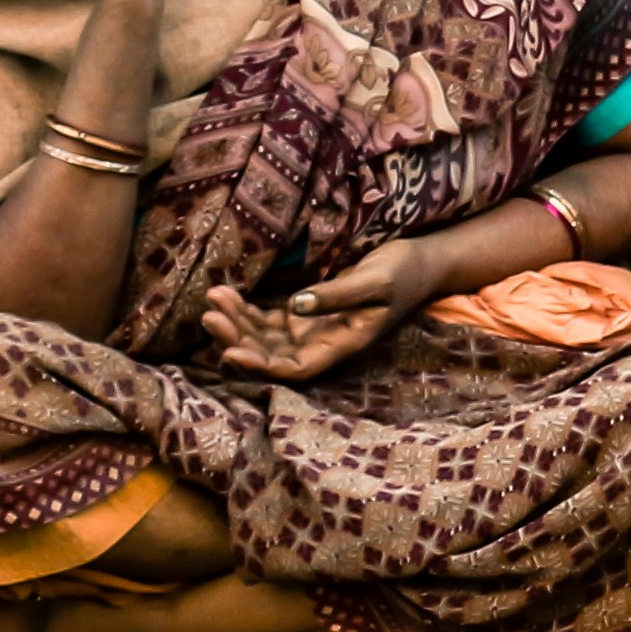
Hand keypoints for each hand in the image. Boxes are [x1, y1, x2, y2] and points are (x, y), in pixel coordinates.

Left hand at [205, 240, 433, 381]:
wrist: (421, 262)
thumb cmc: (405, 271)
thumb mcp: (376, 280)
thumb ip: (337, 295)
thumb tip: (295, 305)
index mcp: (344, 345)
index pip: (296, 369)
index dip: (262, 367)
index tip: (231, 353)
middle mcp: (323, 345)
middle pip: (271, 356)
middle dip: (238, 339)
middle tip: (210, 316)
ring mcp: (311, 330)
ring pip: (263, 338)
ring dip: (235, 323)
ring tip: (213, 298)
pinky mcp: (304, 314)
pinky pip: (266, 321)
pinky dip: (244, 311)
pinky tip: (225, 295)